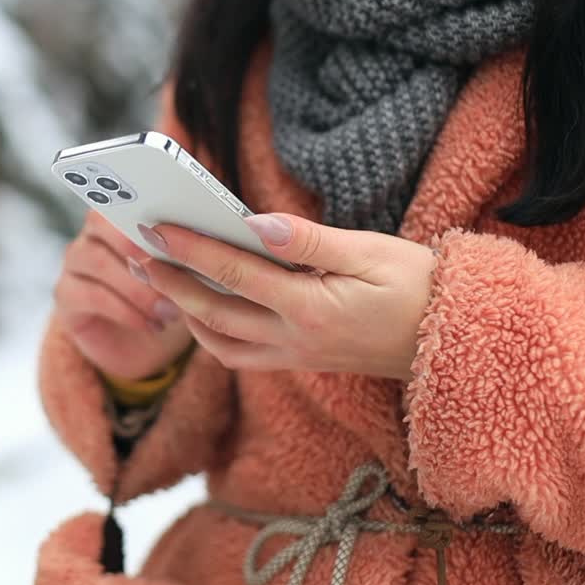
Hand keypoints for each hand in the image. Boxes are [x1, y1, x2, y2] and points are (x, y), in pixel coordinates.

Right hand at [55, 212, 191, 380]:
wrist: (145, 345)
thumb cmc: (169, 298)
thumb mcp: (185, 274)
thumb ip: (189, 249)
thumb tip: (211, 236)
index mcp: (120, 217)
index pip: (119, 196)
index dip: (138, 206)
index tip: (165, 225)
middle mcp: (92, 234)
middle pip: (101, 222)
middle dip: (136, 244)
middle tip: (168, 268)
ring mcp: (76, 264)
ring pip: (97, 260)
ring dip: (136, 286)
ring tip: (168, 309)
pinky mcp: (67, 296)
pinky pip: (91, 295)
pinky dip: (126, 310)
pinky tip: (152, 324)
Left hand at [131, 214, 436, 380]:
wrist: (450, 342)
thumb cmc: (416, 286)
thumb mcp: (369, 251)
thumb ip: (308, 240)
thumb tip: (255, 223)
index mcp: (311, 309)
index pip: (235, 275)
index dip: (190, 249)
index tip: (155, 227)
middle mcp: (294, 340)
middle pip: (213, 312)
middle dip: (169, 281)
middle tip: (135, 252)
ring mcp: (293, 356)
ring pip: (219, 341)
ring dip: (183, 310)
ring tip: (157, 276)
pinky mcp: (297, 361)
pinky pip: (238, 353)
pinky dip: (209, 330)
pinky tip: (199, 304)